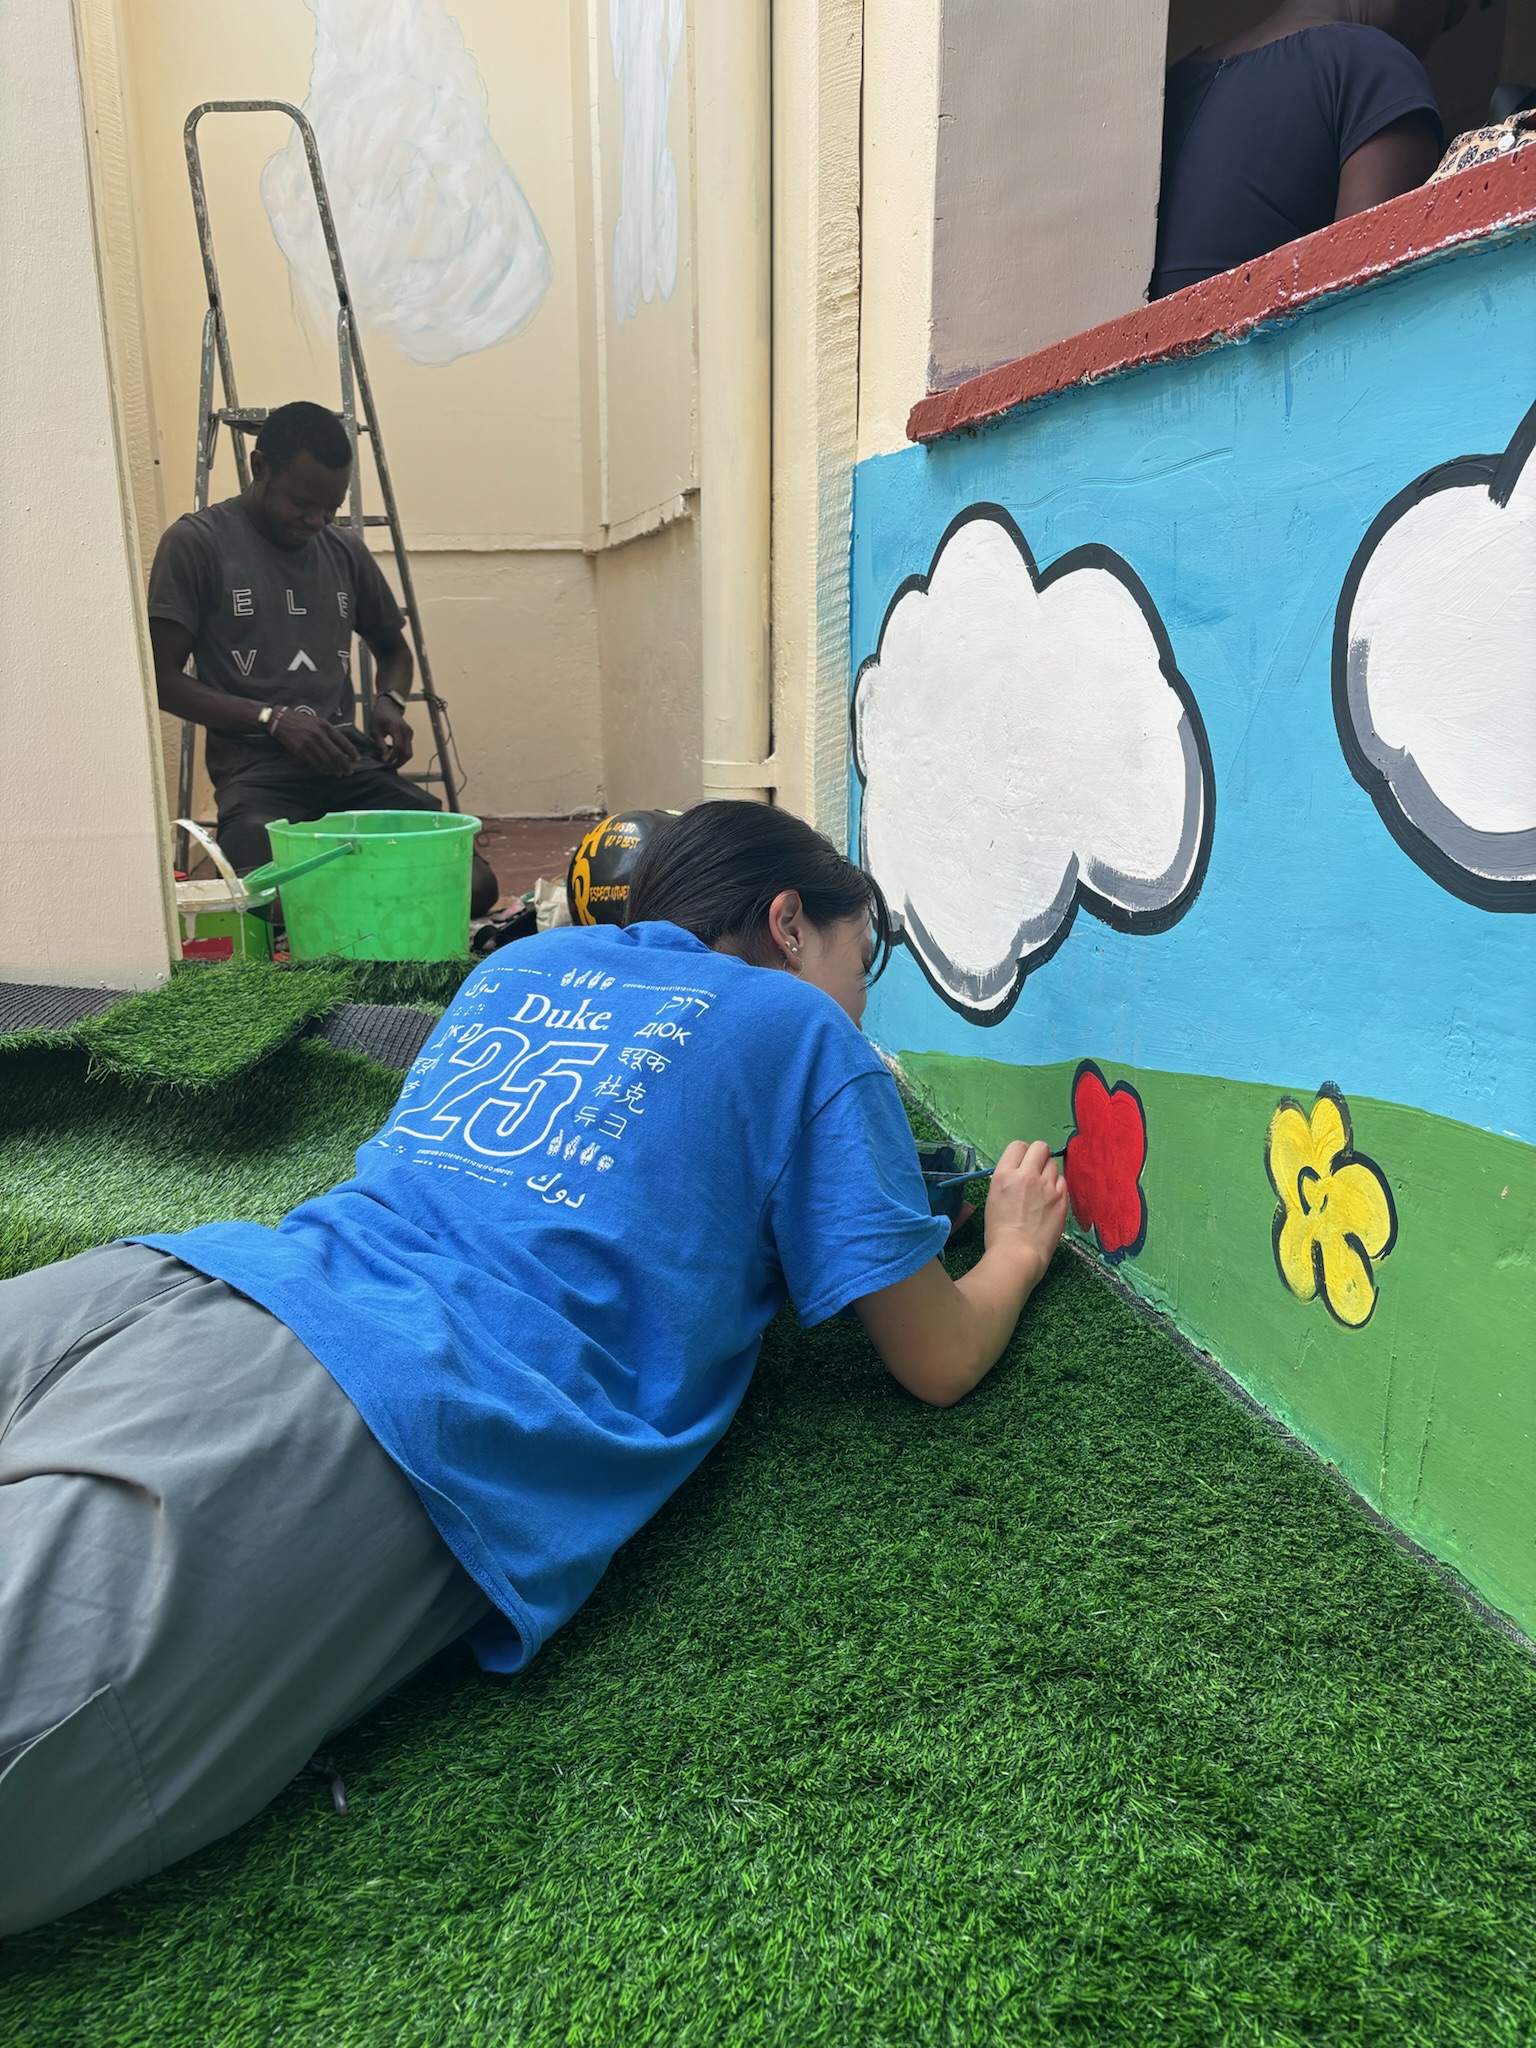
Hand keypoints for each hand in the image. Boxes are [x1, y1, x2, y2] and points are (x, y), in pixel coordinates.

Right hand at [271, 707, 361, 774]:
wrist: (281, 720)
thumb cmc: (303, 721)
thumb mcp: (319, 721)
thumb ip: (330, 732)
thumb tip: (342, 747)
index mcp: (326, 726)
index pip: (343, 742)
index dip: (352, 752)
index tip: (357, 760)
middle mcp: (319, 734)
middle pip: (336, 754)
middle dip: (345, 765)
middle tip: (349, 771)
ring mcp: (309, 743)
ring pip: (326, 761)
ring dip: (334, 769)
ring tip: (339, 773)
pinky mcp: (300, 750)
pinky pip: (315, 763)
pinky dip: (323, 769)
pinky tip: (327, 772)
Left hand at [370, 696, 413, 767]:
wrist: (390, 705)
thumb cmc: (379, 715)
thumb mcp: (375, 730)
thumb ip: (380, 744)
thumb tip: (385, 758)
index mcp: (397, 728)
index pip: (398, 747)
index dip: (392, 757)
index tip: (385, 762)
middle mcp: (407, 731)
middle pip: (407, 753)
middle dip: (399, 762)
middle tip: (390, 766)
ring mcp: (410, 733)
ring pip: (409, 752)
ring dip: (401, 759)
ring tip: (391, 761)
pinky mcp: (410, 735)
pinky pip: (408, 748)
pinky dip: (402, 754)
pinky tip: (393, 754)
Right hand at [983, 1139, 1068, 1283]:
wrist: (1017, 1254)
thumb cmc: (999, 1232)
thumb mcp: (993, 1198)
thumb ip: (1007, 1180)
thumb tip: (1018, 1173)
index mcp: (1005, 1174)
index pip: (1018, 1146)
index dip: (1020, 1154)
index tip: (1021, 1164)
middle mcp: (1027, 1175)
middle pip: (1040, 1147)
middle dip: (1038, 1156)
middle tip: (1035, 1171)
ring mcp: (1047, 1187)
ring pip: (1053, 1164)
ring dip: (1048, 1172)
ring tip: (1042, 1190)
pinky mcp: (1062, 1199)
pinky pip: (1062, 1181)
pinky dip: (1057, 1187)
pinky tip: (1050, 1201)